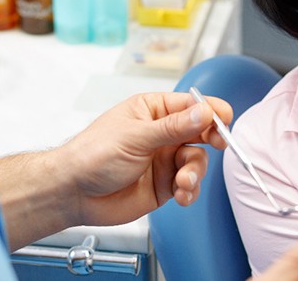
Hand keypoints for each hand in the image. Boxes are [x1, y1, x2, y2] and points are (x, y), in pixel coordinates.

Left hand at [57, 91, 232, 225]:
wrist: (74, 193)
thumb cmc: (93, 154)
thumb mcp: (136, 136)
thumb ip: (173, 127)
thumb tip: (203, 112)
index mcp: (153, 110)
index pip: (190, 105)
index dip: (209, 110)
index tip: (224, 119)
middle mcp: (162, 133)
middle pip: (199, 131)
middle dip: (210, 139)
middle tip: (217, 144)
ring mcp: (164, 158)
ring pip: (196, 160)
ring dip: (195, 171)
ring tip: (184, 181)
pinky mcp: (164, 184)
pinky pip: (188, 184)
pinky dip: (190, 190)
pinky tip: (182, 193)